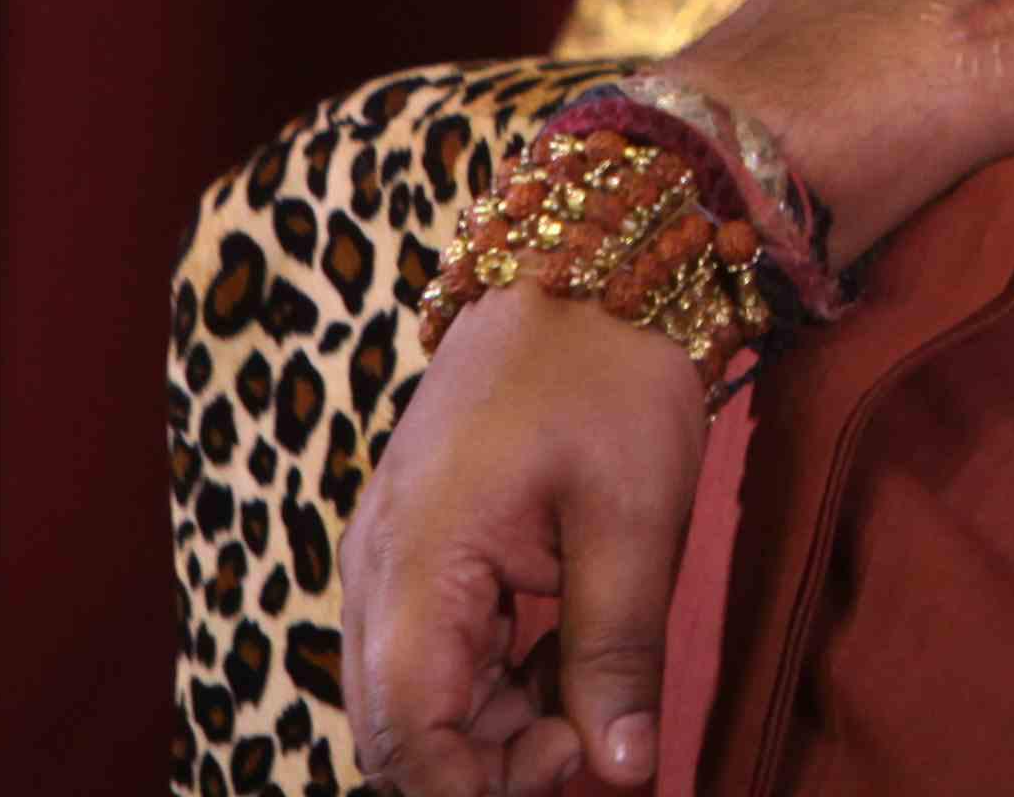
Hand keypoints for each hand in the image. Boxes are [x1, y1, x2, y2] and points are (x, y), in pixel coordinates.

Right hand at [340, 286, 708, 792]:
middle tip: (595, 737)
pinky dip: (496, 679)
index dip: (482, 786)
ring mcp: (391, 557)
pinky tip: (568, 654)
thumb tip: (621, 773)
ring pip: (417, 697)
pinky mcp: (418, 549)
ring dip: (497, 724)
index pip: (406, 738)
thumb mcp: (635, 517)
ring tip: (593, 693)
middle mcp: (378, 569)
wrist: (588, 268)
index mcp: (417, 562)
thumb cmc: (610, 376)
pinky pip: (434, 651)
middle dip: (489, 764)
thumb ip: (617, 653)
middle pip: (398, 730)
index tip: (575, 764)